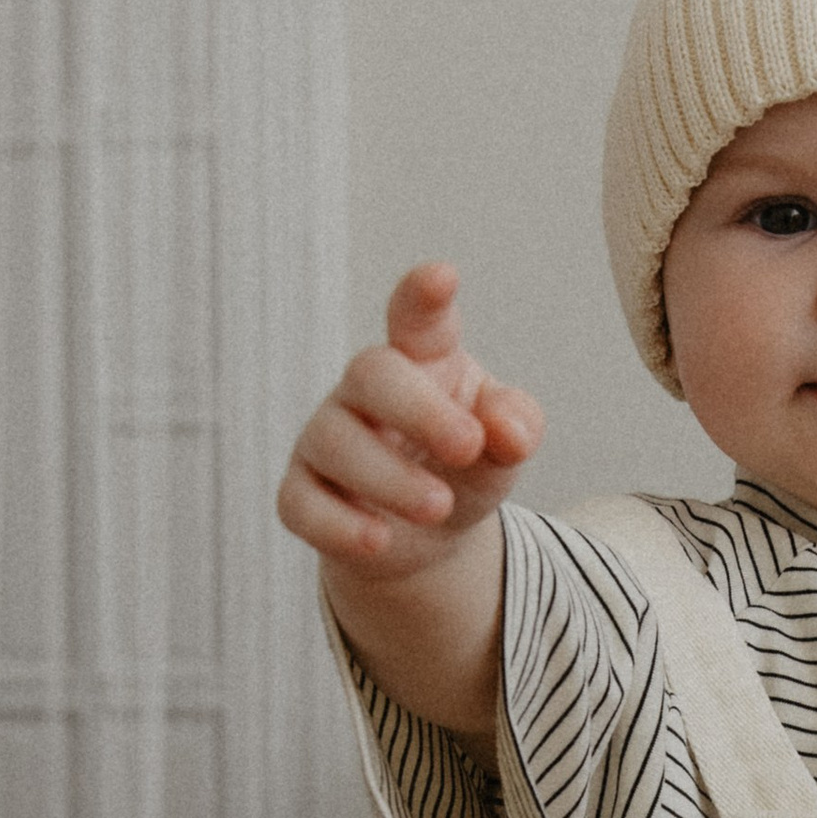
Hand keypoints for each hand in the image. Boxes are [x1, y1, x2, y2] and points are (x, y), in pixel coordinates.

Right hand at [280, 265, 543, 579]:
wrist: (427, 536)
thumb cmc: (465, 465)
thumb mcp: (504, 446)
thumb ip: (515, 426)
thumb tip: (508, 430)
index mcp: (421, 359)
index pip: (417, 317)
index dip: (424, 296)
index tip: (442, 277)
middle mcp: (365, 390)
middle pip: (372, 374)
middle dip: (420, 411)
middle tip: (467, 446)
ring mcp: (325, 438)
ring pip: (336, 443)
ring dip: (391, 478)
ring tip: (440, 507)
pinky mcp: (301, 493)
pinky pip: (302, 504)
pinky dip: (340, 525)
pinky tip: (380, 540)